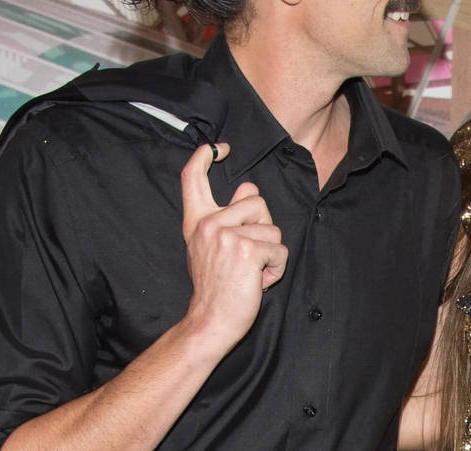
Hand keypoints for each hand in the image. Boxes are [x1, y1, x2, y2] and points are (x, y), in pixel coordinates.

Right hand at [179, 143, 287, 353]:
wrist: (210, 322)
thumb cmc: (216, 287)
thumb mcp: (214, 247)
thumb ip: (229, 216)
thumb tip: (248, 187)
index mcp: (197, 222)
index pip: (191, 177)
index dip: (205, 156)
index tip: (219, 148)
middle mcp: (208, 224)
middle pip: (256, 199)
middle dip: (263, 226)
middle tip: (247, 256)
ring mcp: (226, 235)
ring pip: (272, 227)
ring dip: (271, 252)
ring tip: (251, 272)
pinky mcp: (246, 249)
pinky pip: (279, 248)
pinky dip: (276, 268)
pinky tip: (259, 281)